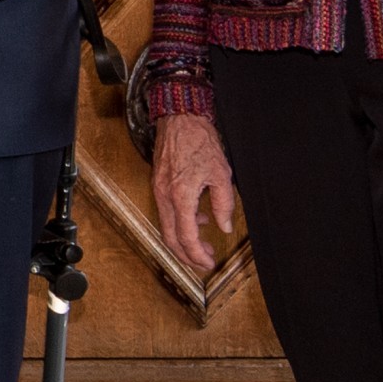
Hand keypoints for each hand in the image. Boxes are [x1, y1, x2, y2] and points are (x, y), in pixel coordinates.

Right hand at [149, 114, 241, 276]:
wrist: (180, 118)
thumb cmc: (199, 140)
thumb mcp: (221, 174)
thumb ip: (223, 204)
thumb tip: (224, 226)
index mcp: (180, 196)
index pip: (186, 237)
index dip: (197, 255)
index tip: (208, 263)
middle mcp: (165, 196)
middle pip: (170, 238)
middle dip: (186, 255)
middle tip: (202, 263)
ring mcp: (158, 190)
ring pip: (166, 227)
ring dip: (183, 240)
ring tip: (203, 244)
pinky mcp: (158, 184)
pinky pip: (166, 212)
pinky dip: (180, 223)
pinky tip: (198, 219)